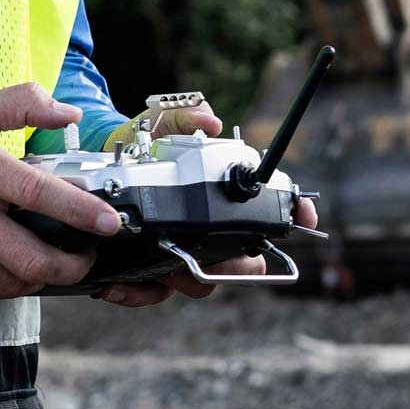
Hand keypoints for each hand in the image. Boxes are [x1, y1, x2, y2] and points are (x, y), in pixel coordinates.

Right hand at [0, 83, 125, 299]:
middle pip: (31, 258)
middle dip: (71, 267)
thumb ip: (21, 104)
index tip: (109, 223)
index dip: (81, 213)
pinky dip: (5, 284)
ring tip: (50, 262)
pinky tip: (11, 267)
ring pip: (11, 282)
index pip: (39, 194)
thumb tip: (68, 112)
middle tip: (85, 257)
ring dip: (39, 278)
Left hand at [96, 99, 321, 307]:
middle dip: (236, 266)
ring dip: (186, 280)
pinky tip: (118, 284)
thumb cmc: (142, 143)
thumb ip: (186, 117)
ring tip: (164, 271)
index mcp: (222, 193)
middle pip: (247, 261)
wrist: (103, 161)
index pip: (272, 208)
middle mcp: (212, 227)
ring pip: (204, 283)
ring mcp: (185, 249)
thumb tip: (211, 120)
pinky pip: (155, 292)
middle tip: (212, 259)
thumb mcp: (162, 123)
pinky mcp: (153, 265)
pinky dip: (139, 292)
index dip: (296, 213)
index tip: (307, 218)